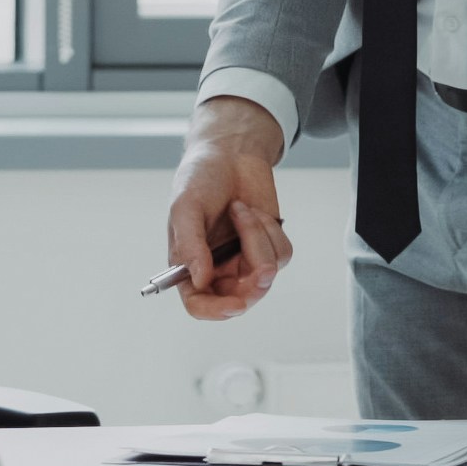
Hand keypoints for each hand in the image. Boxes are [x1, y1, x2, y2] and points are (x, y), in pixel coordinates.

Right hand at [165, 97, 291, 319]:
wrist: (230, 153)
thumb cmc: (200, 179)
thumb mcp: (184, 207)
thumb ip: (189, 245)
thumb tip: (199, 280)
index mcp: (190, 266)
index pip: (200, 304)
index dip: (216, 311)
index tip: (235, 305)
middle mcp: (218, 270)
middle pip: (239, 299)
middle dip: (252, 282)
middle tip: (259, 265)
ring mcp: (245, 261)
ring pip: (265, 273)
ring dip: (257, 238)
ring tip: (241, 209)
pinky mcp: (269, 248)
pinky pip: (281, 254)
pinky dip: (270, 230)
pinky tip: (254, 211)